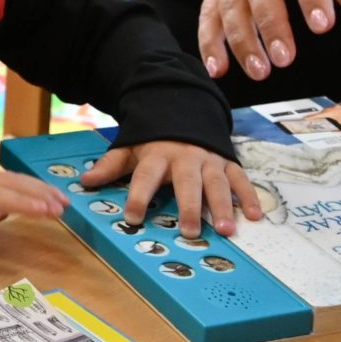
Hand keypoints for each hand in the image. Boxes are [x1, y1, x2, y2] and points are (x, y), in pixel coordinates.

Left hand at [81, 140, 262, 235]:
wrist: (183, 109)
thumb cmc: (154, 139)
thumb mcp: (130, 147)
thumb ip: (110, 166)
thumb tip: (85, 182)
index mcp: (158, 155)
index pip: (146, 176)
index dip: (138, 196)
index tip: (131, 217)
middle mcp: (186, 158)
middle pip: (187, 183)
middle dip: (190, 207)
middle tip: (190, 232)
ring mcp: (210, 160)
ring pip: (218, 184)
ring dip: (223, 207)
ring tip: (226, 230)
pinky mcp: (228, 162)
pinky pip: (241, 180)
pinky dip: (250, 197)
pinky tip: (255, 217)